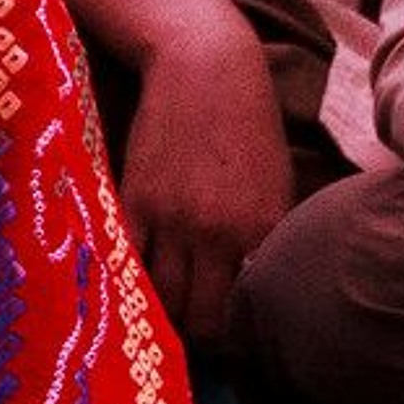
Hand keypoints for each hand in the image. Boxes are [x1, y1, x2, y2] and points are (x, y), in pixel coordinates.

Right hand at [117, 15, 293, 345]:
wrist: (204, 67)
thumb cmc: (247, 124)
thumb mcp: (276, 183)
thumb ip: (263, 238)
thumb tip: (251, 286)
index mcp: (262, 230)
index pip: (245, 310)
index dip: (234, 335)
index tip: (225, 336)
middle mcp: (217, 232)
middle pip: (198, 316)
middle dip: (194, 333)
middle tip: (191, 330)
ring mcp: (172, 218)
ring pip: (160, 295)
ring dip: (161, 310)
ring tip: (163, 309)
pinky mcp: (134, 199)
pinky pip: (127, 259)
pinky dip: (130, 277)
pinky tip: (134, 279)